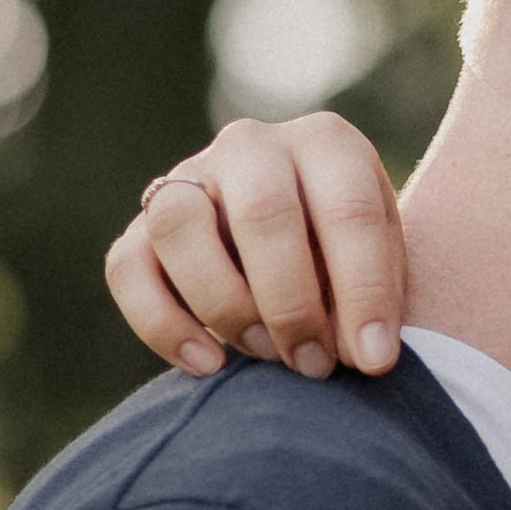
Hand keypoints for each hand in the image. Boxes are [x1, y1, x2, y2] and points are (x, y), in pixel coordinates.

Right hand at [103, 113, 406, 380]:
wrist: (298, 252)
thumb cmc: (351, 263)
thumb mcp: (383, 267)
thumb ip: (376, 302)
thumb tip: (363, 355)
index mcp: (327, 144)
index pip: (348, 209)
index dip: (364, 290)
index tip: (375, 359)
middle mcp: (254, 146)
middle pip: (263, 213)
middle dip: (292, 304)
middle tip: (314, 364)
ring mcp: (190, 177)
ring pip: (178, 225)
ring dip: (224, 304)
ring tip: (264, 352)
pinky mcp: (142, 225)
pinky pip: (127, 267)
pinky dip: (161, 323)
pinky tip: (208, 363)